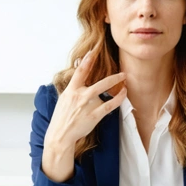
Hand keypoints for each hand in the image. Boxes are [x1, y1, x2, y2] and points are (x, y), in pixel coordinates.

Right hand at [41, 49, 125, 182]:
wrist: (60, 135)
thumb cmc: (62, 117)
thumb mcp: (64, 98)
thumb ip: (73, 87)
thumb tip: (79, 74)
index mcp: (70, 90)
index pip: (80, 71)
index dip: (87, 60)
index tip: (93, 51)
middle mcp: (79, 96)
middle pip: (99, 82)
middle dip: (112, 76)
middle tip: (122, 71)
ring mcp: (87, 106)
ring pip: (105, 91)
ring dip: (116, 84)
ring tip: (124, 80)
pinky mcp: (94, 116)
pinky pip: (110, 105)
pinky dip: (118, 99)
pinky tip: (123, 94)